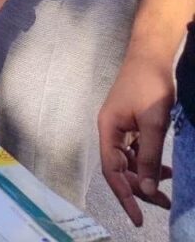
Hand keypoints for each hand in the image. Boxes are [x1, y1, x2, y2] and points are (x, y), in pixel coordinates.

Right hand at [98, 52, 173, 225]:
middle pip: (120, 168)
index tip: (139, 218)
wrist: (150, 55)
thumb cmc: (148, 85)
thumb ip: (149, 157)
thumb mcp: (153, 124)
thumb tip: (145, 190)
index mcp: (108, 129)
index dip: (124, 196)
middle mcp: (110, 130)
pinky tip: (164, 168)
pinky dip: (148, 162)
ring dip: (145, 176)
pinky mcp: (130, 123)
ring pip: (129, 161)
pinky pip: (135, 151)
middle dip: (139, 189)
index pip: (112, 171)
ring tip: (167, 189)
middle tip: (163, 203)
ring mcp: (120, 126)